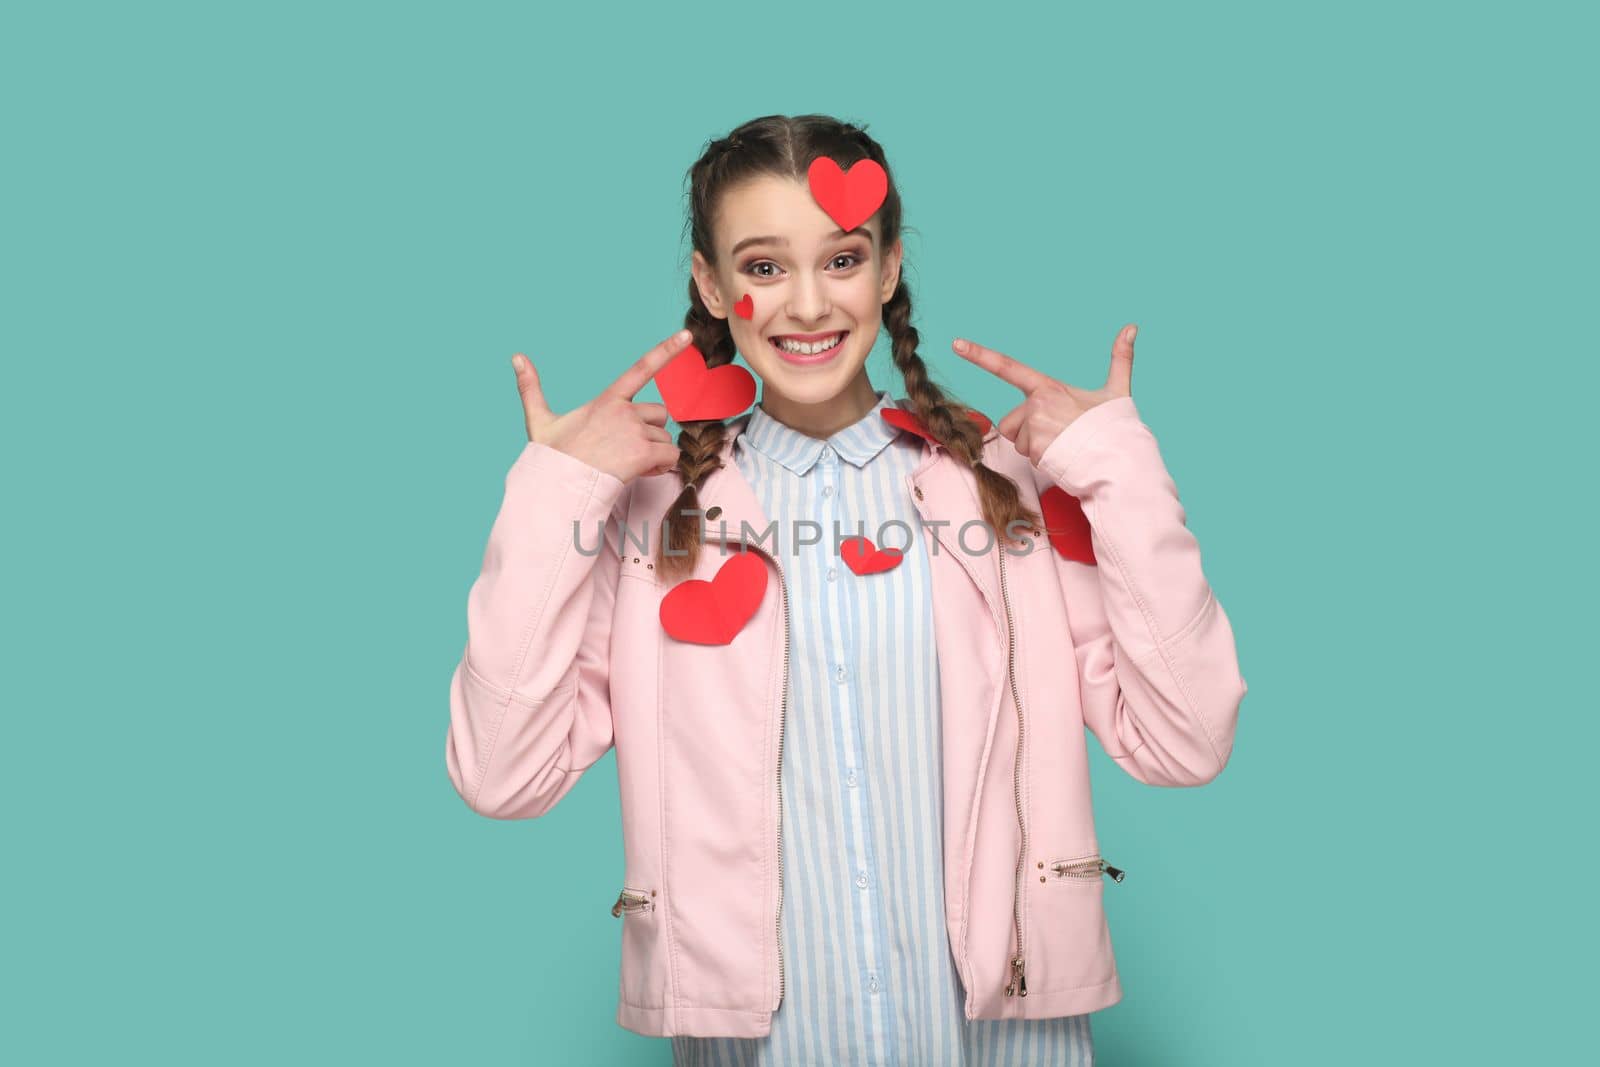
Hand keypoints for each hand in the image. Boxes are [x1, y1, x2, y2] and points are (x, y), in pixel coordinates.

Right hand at [513, 328, 692, 484]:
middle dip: (650, 432)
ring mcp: (635, 431)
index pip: (641, 368)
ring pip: (664, 439)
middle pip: (659, 414)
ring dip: (654, 453)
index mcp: (607, 400)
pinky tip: (643, 473)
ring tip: (629, 465)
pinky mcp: (643, 452)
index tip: (686, 336)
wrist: (557, 485)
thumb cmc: (551, 456)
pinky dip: (662, 466)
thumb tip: (516, 356)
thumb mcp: (539, 420)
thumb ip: (531, 387)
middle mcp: (625, 411)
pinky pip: (670, 456)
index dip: (666, 350)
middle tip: (628, 450)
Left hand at [952, 323, 1136, 467]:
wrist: (1120, 458)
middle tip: (1058, 434)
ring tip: (1061, 446)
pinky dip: (1041, 460)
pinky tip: (1061, 457)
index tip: (956, 344)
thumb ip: (1120, 358)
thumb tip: (1132, 327)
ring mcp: (1033, 427)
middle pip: (1011, 421)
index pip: (1008, 367)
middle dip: (1027, 432)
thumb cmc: (1116, 426)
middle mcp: (1036, 404)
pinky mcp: (1034, 449)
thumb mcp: (1117, 390)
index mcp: (1048, 387)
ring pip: (1017, 441)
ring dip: (1033, 447)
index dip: (980, 355)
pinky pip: (1026, 457)